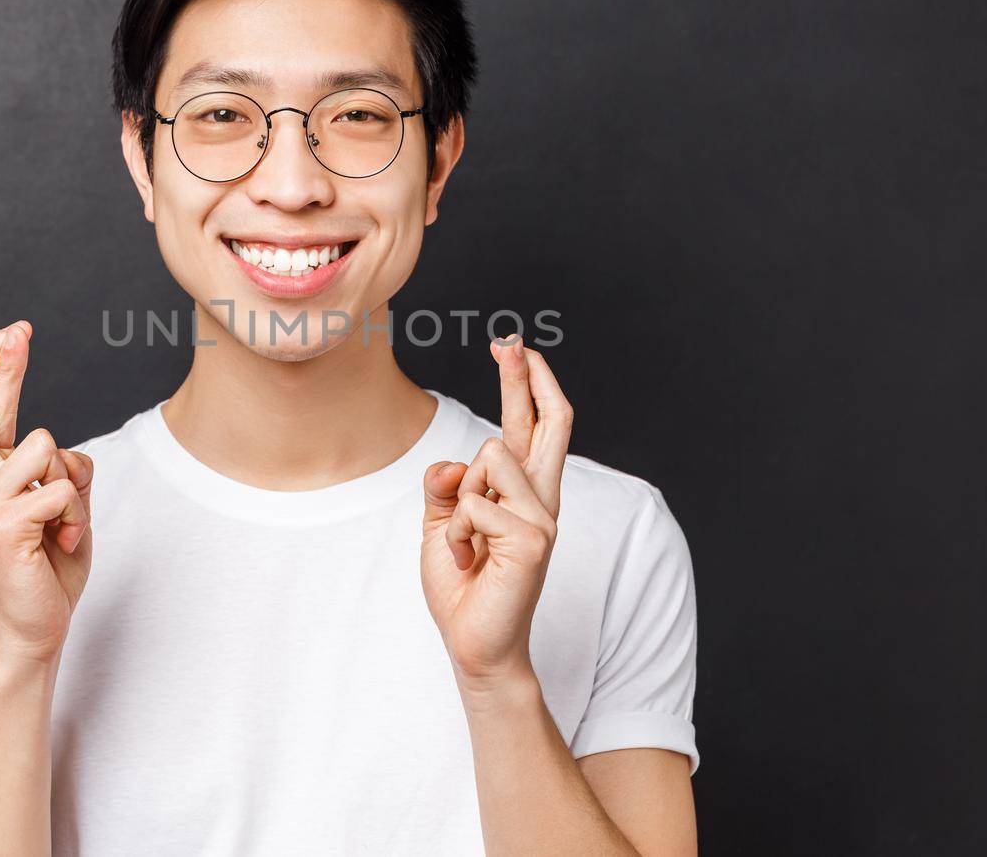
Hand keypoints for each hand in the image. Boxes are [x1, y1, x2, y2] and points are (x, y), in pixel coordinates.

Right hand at [0, 321, 93, 666]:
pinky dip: (76, 517)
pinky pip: (60, 489)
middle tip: (18, 328)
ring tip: (63, 530)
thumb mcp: (65, 511)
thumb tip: (65, 452)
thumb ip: (62, 474)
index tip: (12, 333)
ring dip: (72, 488)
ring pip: (47, 448)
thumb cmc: (49, 571)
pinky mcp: (1, 525)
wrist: (33, 630)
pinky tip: (61, 546)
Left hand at [419, 335, 572, 694]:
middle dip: (525, 377)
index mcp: (523, 494)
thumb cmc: (462, 587)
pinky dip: (453, 533)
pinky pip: (473, 503)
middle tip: (510, 341)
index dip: (527, 387)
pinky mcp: (533, 539)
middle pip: (546, 423)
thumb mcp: (440, 525)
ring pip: (487, 458)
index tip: (515, 350)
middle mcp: (541, 500)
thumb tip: (452, 464)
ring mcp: (541, 518)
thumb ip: (444, 487)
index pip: (533, 428)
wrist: (475, 645)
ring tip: (463, 545)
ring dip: (457, 500)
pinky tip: (466, 561)